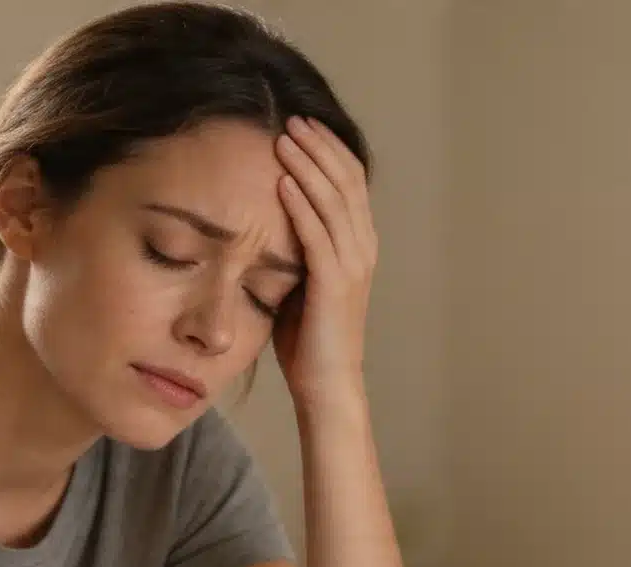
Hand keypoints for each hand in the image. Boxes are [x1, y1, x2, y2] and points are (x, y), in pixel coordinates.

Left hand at [272, 115, 376, 406]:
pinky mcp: (334, 283)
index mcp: (359, 244)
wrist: (327, 384)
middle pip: (345, 180)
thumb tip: (267, 216)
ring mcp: (352, 264)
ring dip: (307, 165)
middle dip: (318, 146)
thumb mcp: (302, 280)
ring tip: (283, 138)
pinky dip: (300, 204)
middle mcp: (362, 248)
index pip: (350, 181)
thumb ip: (296, 247)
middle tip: (290, 118)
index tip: (301, 125)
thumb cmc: (309, 339)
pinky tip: (281, 182)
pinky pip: (317, 234)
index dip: (328, 149)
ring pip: (333, 200)